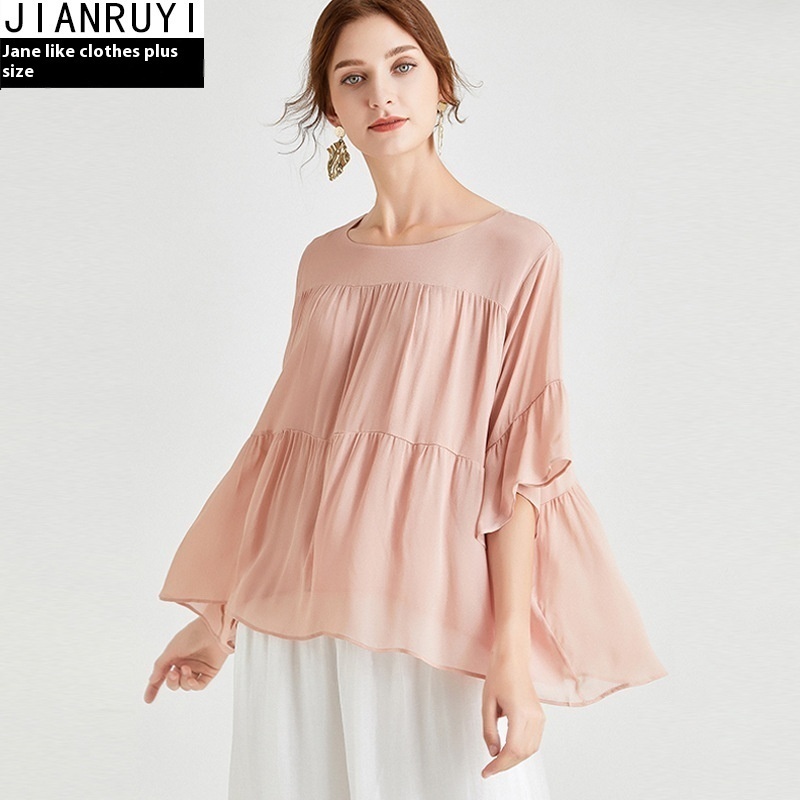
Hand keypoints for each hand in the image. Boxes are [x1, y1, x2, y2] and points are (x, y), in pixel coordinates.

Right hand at [144, 617, 229, 703]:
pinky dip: (193, 685)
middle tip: (173, 673)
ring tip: (186, 668)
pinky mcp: (209, 672)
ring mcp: (197, 668)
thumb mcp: (171, 650)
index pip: (162, 675)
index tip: (148, 699)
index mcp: (175, 657)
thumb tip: (152, 680)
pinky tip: (191, 680)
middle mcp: (185, 663)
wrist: (213, 630)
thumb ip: (160, 666)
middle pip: (174, 683)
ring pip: (185, 685)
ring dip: (183, 680)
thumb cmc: (192, 634)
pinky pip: (199, 686)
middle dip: (172, 682)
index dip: (154, 687)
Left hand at [480, 648, 545, 779]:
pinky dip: (522, 750)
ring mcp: (539, 717)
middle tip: (490, 768)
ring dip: (515, 759)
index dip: (499, 764)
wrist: (512, 660)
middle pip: (522, 753)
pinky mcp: (540, 716)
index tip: (487, 771)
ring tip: (499, 761)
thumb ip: (489, 730)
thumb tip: (493, 751)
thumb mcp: (487, 704)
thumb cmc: (499, 675)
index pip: (512, 750)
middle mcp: (534, 717)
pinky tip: (510, 750)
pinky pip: (534, 741)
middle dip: (506, 764)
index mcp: (520, 713)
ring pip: (530, 750)